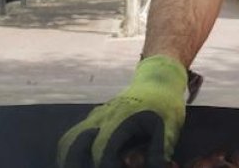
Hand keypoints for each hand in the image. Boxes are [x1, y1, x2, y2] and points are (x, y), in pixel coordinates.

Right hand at [57, 55, 187, 167]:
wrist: (158, 79)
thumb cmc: (166, 105)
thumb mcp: (170, 127)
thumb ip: (159, 149)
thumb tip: (147, 167)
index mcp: (120, 119)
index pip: (101, 150)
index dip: (106, 165)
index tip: (121, 167)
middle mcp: (102, 117)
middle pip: (72, 144)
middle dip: (77, 162)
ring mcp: (95, 116)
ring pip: (68, 139)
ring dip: (71, 157)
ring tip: (83, 165)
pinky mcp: (94, 118)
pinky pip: (74, 136)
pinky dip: (75, 152)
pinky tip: (86, 161)